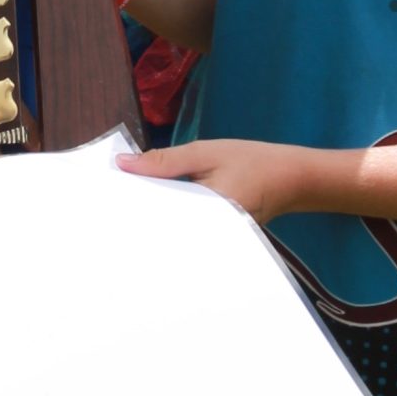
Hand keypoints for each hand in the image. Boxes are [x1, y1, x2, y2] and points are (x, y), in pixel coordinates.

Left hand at [116, 137, 312, 224]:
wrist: (293, 178)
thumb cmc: (252, 161)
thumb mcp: (205, 153)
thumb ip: (164, 161)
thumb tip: (122, 164)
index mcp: (208, 216)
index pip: (158, 223)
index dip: (129, 217)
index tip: (103, 210)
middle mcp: (210, 238)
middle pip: (162, 233)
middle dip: (137, 222)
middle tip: (105, 213)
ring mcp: (214, 243)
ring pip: (172, 233)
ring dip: (153, 220)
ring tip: (124, 212)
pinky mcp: (215, 240)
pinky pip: (185, 231)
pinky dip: (170, 220)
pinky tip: (155, 209)